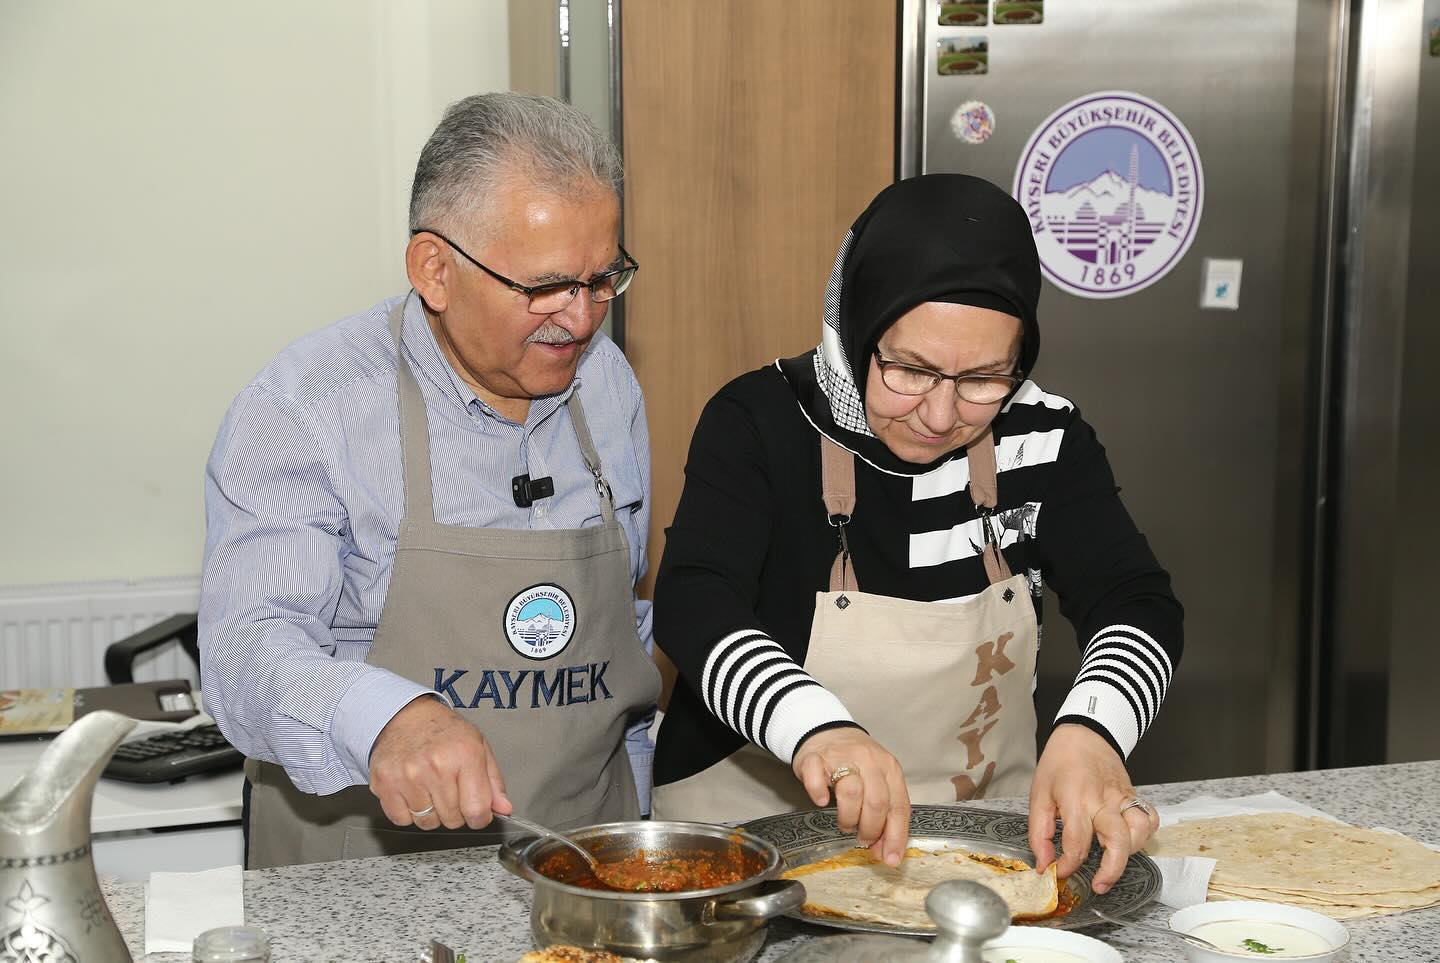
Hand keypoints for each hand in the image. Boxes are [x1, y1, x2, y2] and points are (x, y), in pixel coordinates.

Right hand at [368, 695, 511, 830]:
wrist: (404, 715)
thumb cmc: (443, 731)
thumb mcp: (478, 746)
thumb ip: (493, 781)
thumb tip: (503, 809)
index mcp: (465, 755)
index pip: (477, 810)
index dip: (480, 817)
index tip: (477, 812)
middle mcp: (436, 766)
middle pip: (452, 820)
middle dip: (456, 812)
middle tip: (450, 790)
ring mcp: (408, 776)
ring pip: (427, 823)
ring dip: (432, 813)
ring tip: (430, 788)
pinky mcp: (385, 783)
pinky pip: (402, 820)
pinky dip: (408, 812)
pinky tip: (412, 791)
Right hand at [792, 726, 910, 865]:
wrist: (827, 732)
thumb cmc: (856, 763)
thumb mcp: (878, 781)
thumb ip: (885, 812)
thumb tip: (884, 851)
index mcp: (889, 767)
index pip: (899, 806)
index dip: (896, 837)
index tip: (891, 859)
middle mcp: (868, 759)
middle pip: (876, 802)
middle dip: (871, 829)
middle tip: (863, 839)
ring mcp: (841, 756)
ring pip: (851, 792)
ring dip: (848, 818)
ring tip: (846, 824)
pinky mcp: (814, 758)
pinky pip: (816, 779)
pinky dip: (818, 794)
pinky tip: (822, 802)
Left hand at [1027, 723, 1157, 892]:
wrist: (1085, 734)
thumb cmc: (1059, 763)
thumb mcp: (1038, 794)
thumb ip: (1039, 832)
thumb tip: (1044, 864)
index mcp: (1076, 798)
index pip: (1077, 842)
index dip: (1068, 865)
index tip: (1059, 872)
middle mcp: (1104, 800)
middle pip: (1118, 841)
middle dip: (1111, 870)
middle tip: (1098, 886)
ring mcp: (1123, 798)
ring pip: (1140, 832)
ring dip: (1129, 853)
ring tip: (1111, 861)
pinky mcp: (1134, 796)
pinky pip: (1150, 819)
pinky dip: (1144, 835)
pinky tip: (1127, 841)